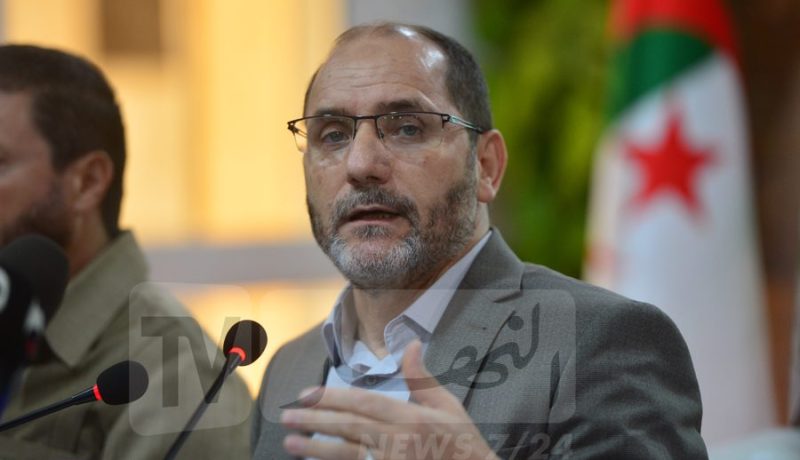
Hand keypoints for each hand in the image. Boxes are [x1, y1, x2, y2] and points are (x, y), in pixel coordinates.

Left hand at [280, 340, 498, 459]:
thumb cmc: (461, 442)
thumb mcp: (447, 405)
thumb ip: (421, 377)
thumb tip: (410, 344)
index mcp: (411, 417)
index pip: (363, 403)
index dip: (332, 398)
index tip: (306, 394)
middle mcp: (399, 440)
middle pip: (348, 427)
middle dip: (314, 420)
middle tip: (286, 416)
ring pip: (346, 453)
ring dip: (315, 447)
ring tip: (289, 442)